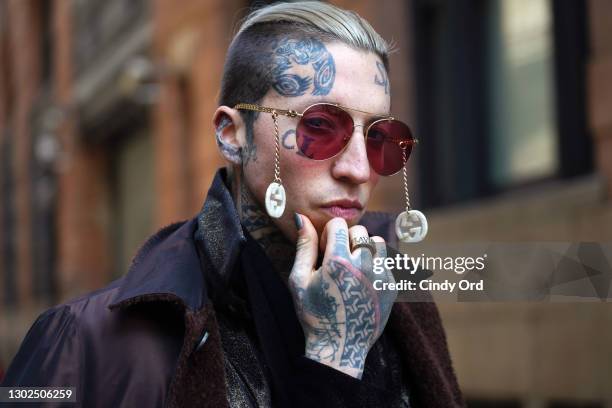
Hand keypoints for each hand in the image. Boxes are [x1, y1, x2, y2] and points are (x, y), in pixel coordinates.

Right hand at [289, 214, 396, 378]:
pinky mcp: (392, 286)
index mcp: (338, 262)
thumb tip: (301, 217)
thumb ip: (304, 246)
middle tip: (338, 260)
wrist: (340, 347)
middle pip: (359, 231)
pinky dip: (375, 265)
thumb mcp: (300, 279)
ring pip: (378, 242)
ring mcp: (381, 276)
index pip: (339, 225)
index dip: (329, 234)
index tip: (325, 250)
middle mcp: (363, 266)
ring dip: (365, 248)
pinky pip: (387, 261)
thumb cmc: (314, 313)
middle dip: (347, 239)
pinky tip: (362, 282)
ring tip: (353, 267)